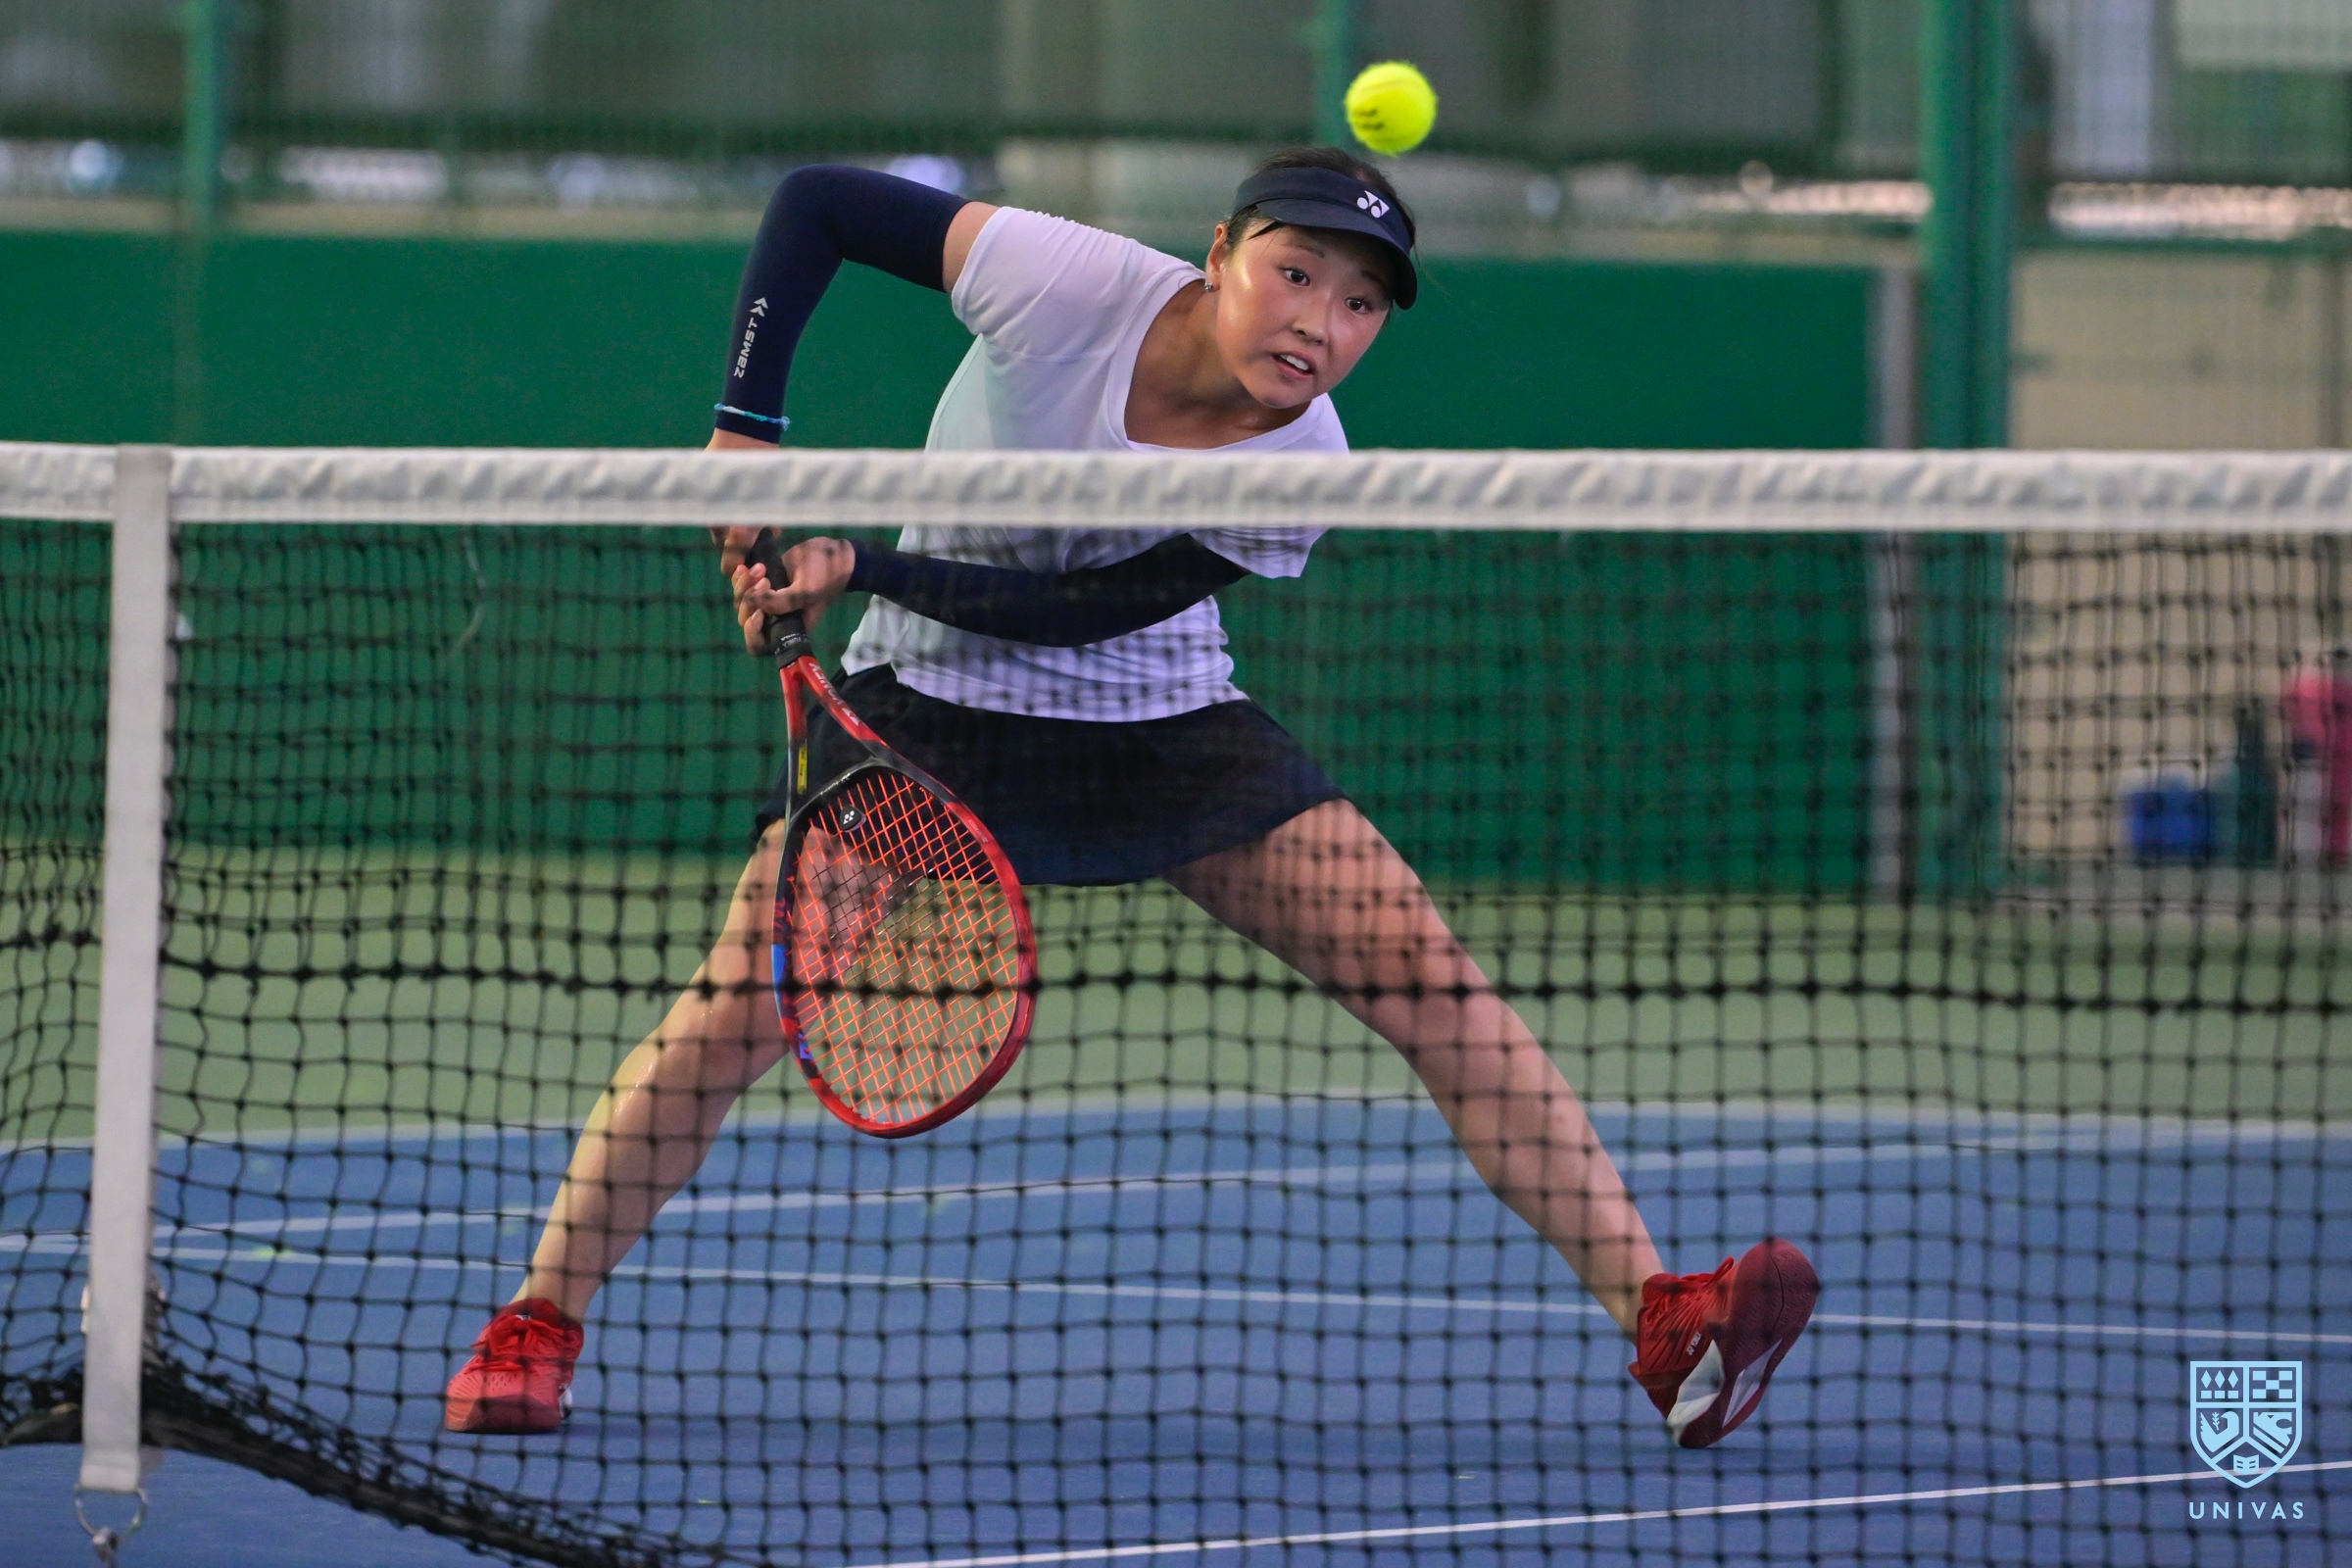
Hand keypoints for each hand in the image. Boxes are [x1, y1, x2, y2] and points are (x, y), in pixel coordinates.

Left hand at [728, 535, 854, 653]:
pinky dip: (740, 578)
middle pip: (745, 621)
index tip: (759, 611)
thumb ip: (781, 601)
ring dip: (744, 585)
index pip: (759, 645)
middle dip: (748, 602)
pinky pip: (741, 587)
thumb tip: (751, 602)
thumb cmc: (824, 577)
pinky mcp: (762, 584)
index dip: (752, 632)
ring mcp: (767, 601)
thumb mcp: (806, 591)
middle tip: (765, 581)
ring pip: (741, 602)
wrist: (830, 553)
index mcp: (787, 629)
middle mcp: (774, 618)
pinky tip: (746, 566)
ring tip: (761, 569)